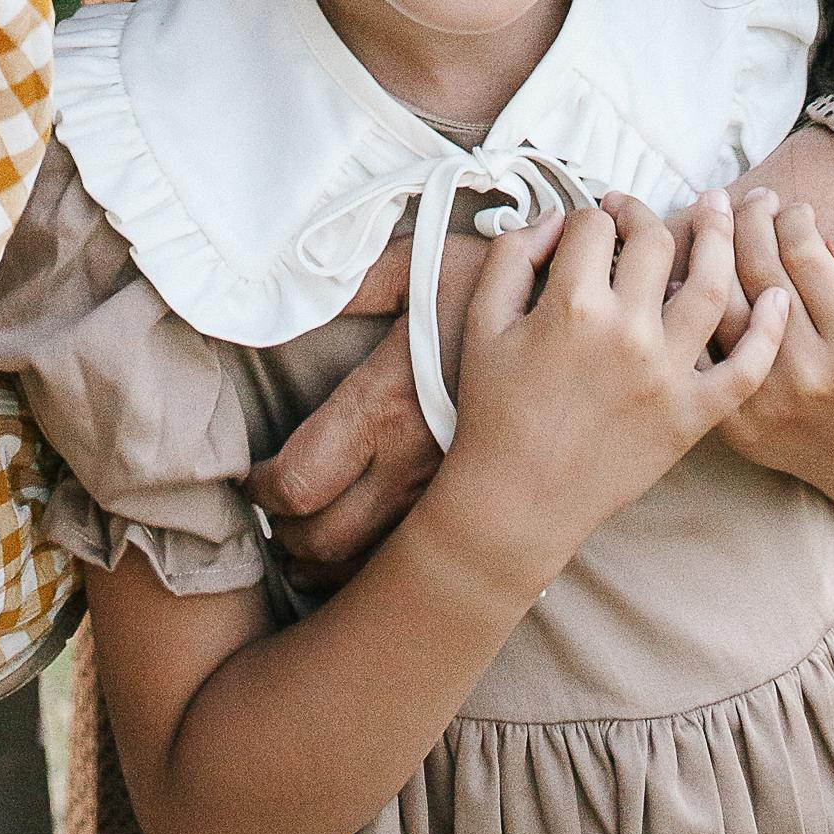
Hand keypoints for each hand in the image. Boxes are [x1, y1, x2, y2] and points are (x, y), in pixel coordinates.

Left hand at [247, 237, 487, 587]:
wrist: (582, 317)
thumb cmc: (489, 282)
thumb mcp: (415, 264)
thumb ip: (347, 282)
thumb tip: (288, 297)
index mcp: (383, 404)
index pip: (297, 483)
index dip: (261, 491)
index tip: (251, 479)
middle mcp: (412, 464)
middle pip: (324, 543)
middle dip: (287, 540)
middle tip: (274, 519)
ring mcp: (450, 493)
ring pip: (373, 569)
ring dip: (330, 566)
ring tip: (310, 544)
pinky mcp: (481, 504)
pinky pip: (423, 563)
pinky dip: (384, 570)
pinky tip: (369, 550)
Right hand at [442, 192, 788, 592]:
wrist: (520, 499)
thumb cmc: (494, 411)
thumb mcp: (483, 320)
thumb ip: (512, 255)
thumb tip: (553, 221)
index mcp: (572, 305)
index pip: (593, 227)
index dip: (584, 217)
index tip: (580, 230)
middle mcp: (629, 333)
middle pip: (655, 241)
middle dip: (642, 213)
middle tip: (632, 212)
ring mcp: (668, 376)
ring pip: (712, 287)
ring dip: (722, 238)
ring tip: (721, 208)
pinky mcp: (693, 416)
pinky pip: (745, 369)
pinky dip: (768, 331)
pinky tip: (778, 295)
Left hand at [711, 187, 833, 509]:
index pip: (807, 255)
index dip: (793, 218)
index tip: (793, 208)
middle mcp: (809, 375)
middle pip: (760, 269)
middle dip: (751, 218)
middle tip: (754, 199)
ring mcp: (766, 399)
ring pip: (723, 299)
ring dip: (713, 245)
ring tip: (720, 214)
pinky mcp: (731, 417)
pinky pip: (699, 342)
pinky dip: (687, 298)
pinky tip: (689, 265)